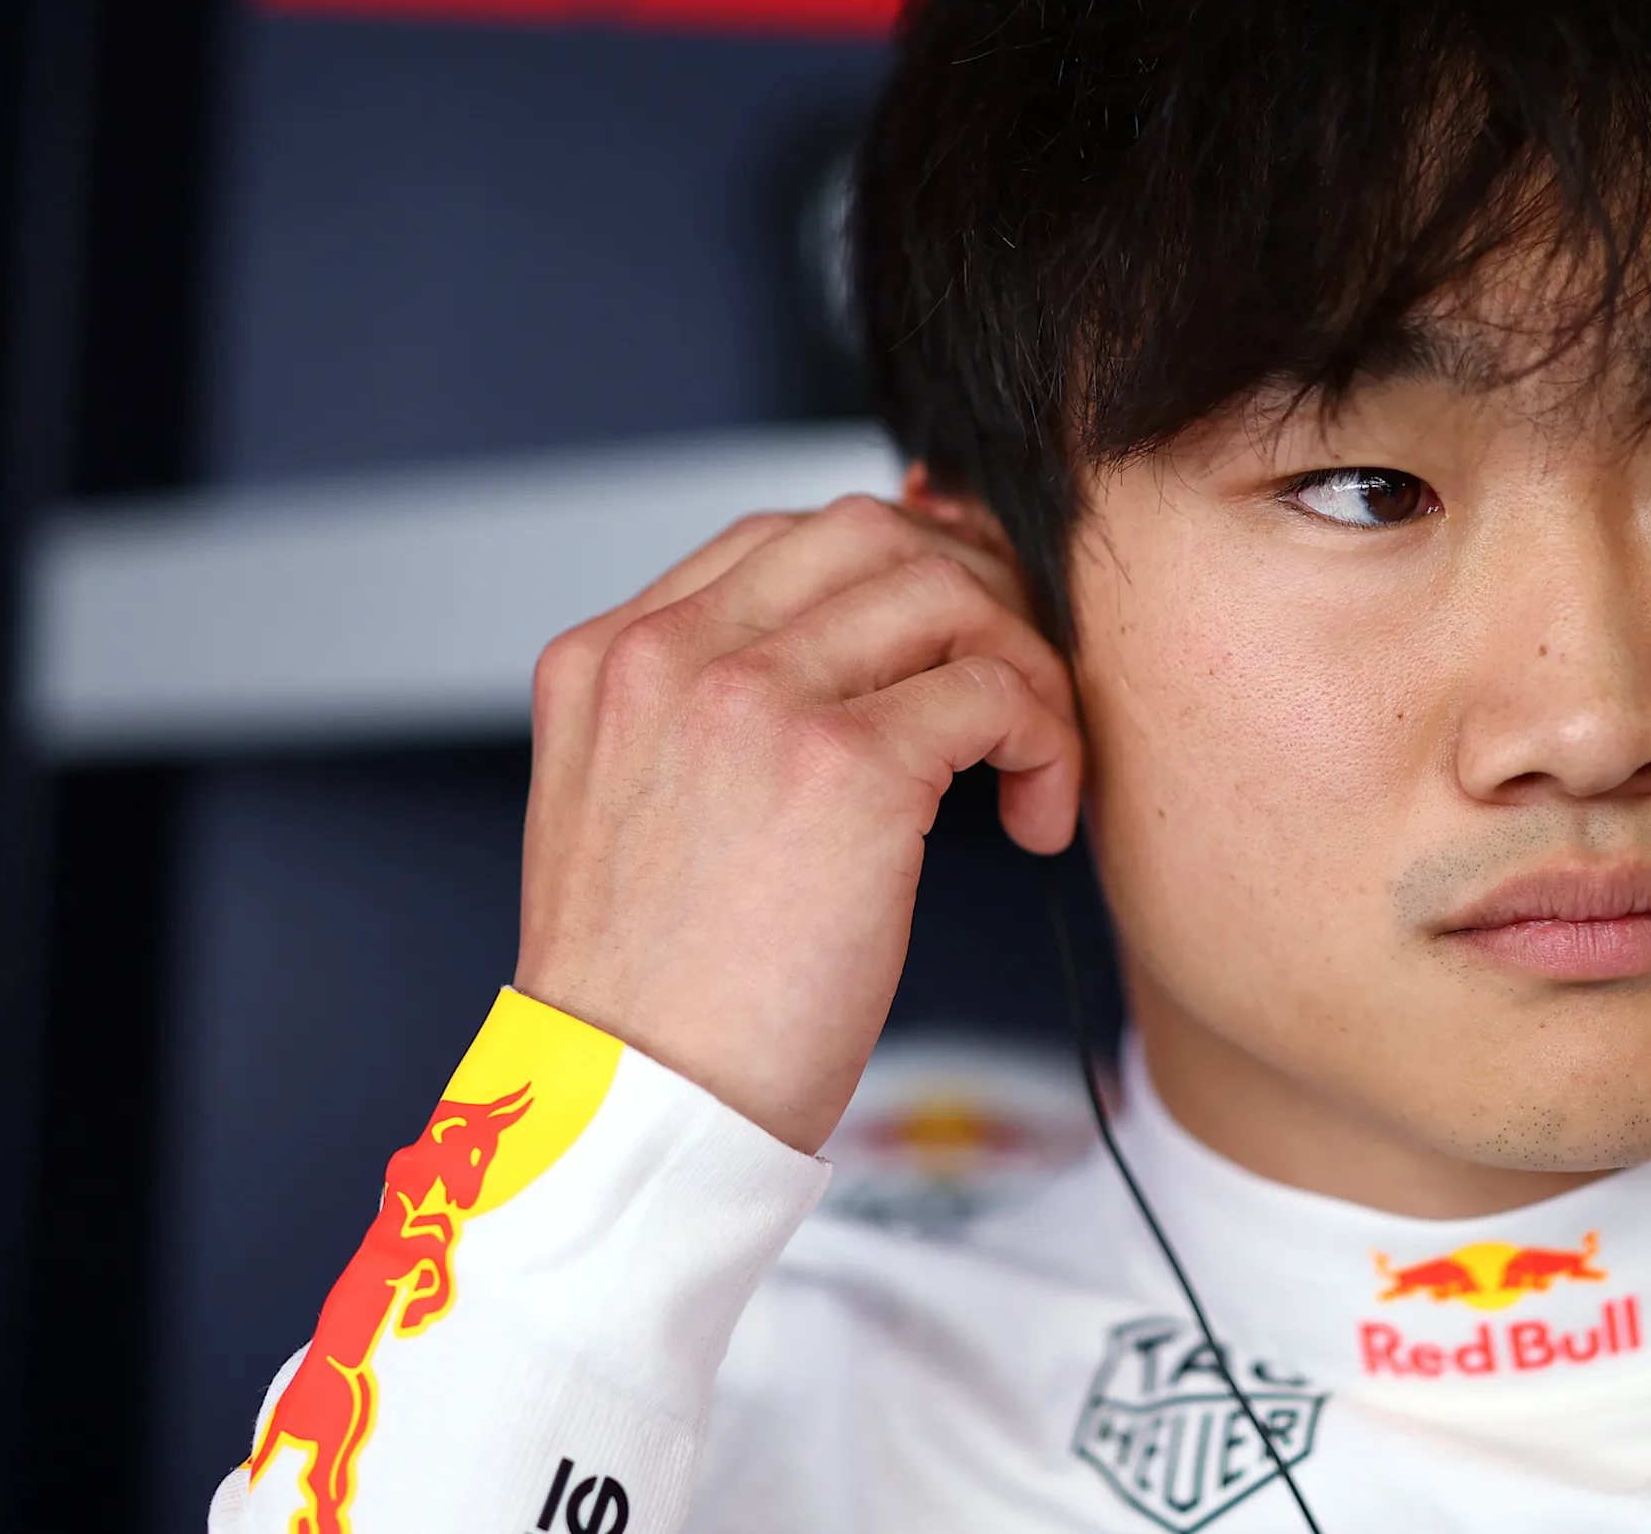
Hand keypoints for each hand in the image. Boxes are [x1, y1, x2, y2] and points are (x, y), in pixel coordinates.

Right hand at [517, 493, 1083, 1151]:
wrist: (635, 1118)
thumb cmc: (655, 1003)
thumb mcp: (636, 816)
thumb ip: (710, 718)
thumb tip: (854, 652)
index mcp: (605, 659)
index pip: (780, 539)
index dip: (896, 572)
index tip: (955, 641)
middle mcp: (668, 655)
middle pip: (871, 533)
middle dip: (972, 594)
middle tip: (1015, 687)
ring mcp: (752, 698)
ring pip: (946, 592)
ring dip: (1020, 668)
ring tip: (1032, 765)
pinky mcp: (842, 766)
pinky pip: (995, 691)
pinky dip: (1045, 739)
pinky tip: (1035, 812)